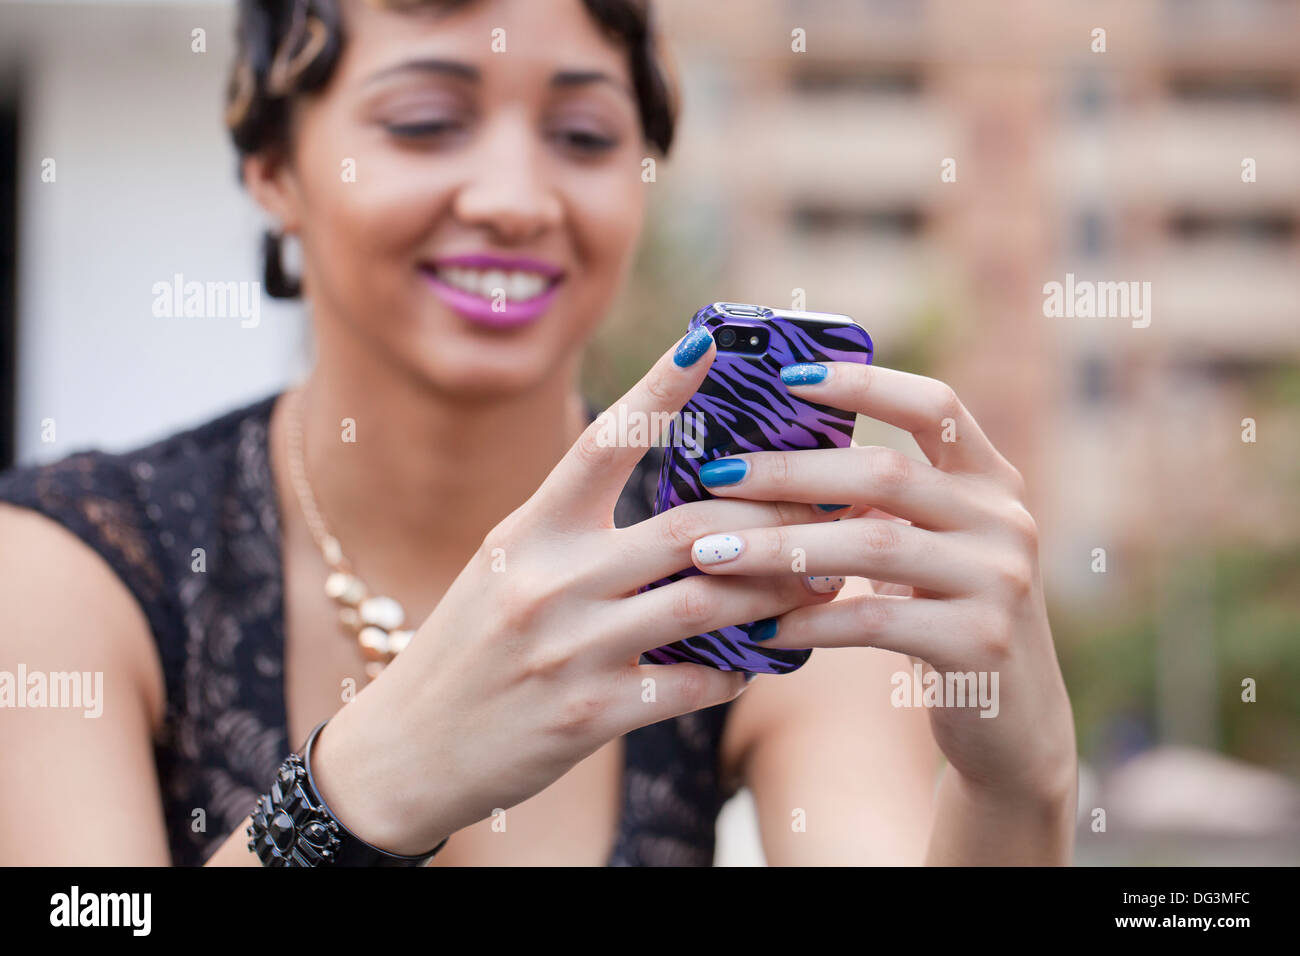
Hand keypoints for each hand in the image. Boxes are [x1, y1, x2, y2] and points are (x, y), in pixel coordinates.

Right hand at [310, 333, 842, 854]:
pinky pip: (691, 682)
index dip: (659, 389)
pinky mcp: (590, 715)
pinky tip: (759, 658)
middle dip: (771, 517)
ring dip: (775, 591)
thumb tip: (680, 512)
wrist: (408, 750)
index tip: (710, 342)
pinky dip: (737, 668)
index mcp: (527, 532)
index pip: (602, 443)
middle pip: (689, 529)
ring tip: (820, 580)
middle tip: (826, 507)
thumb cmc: (468, 648)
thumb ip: (576, 533)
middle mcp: (548, 581)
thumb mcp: (504, 568)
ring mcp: (570, 650)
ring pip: (706, 603)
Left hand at [681, 362, 1076, 810]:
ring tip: (712, 554)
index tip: (788, 377)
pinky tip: (761, 628)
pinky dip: (811, 622)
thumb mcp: (932, 548)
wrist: (1014, 720)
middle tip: (713, 477)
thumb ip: (883, 505)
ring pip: (872, 545)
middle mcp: (1005, 519)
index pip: (933, 405)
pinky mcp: (981, 642)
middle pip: (885, 473)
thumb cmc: (947, 617)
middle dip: (789, 472)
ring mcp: (1000, 580)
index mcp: (992, 481)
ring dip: (779, 548)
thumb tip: (770, 463)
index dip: (864, 382)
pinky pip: (875, 620)